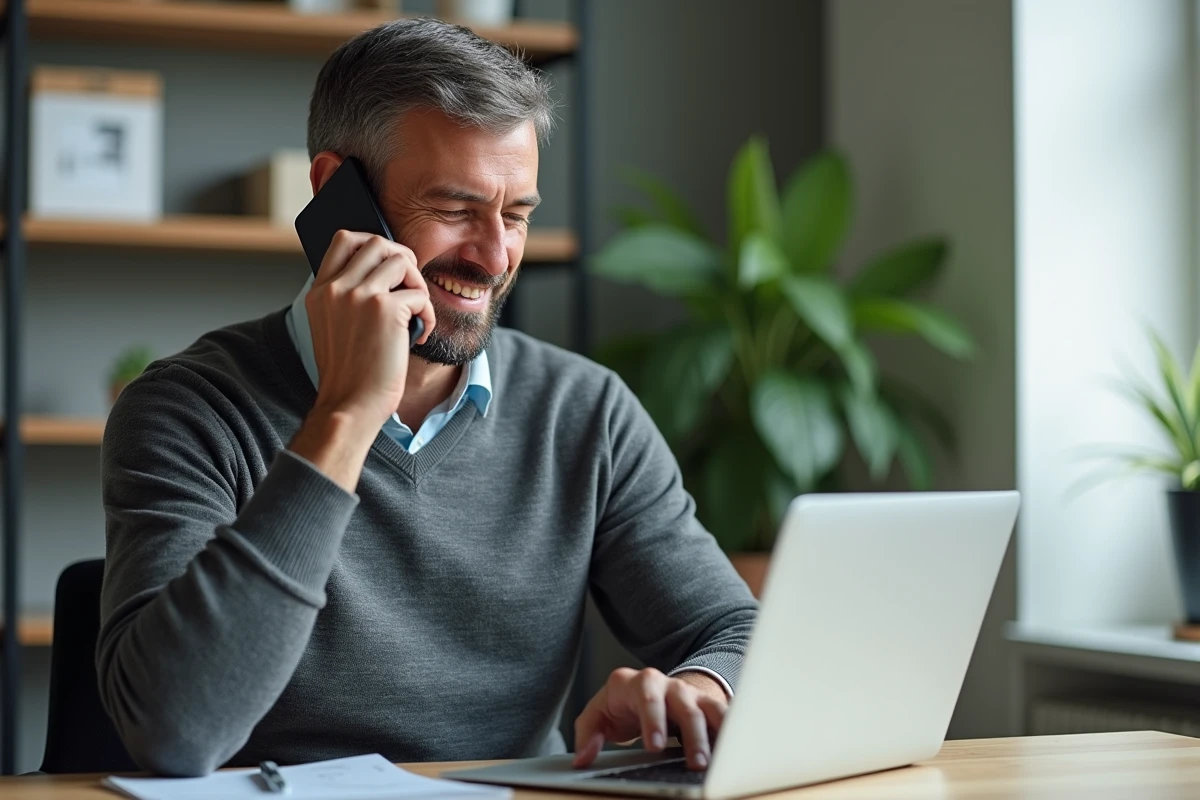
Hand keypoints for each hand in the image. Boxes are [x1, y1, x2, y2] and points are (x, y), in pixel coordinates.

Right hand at [305, 230, 434, 426]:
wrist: (350, 405)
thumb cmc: (349, 374)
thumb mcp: (332, 327)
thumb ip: (346, 298)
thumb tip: (382, 275)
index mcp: (320, 291)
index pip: (343, 240)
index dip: (373, 245)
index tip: (388, 267)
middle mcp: (336, 287)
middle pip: (377, 242)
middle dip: (402, 258)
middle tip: (411, 285)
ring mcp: (359, 295)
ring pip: (401, 260)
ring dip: (418, 283)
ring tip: (417, 311)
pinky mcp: (385, 309)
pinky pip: (420, 294)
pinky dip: (428, 314)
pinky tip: (421, 334)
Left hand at [573, 668, 727, 771]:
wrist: (646, 689)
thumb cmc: (621, 706)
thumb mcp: (598, 715)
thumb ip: (587, 734)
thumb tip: (583, 759)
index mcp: (635, 683)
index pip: (647, 698)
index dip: (653, 721)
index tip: (655, 747)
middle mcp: (665, 684)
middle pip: (683, 705)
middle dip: (691, 735)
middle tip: (694, 762)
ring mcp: (687, 692)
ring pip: (707, 709)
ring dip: (714, 735)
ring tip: (716, 762)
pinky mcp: (705, 703)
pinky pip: (723, 713)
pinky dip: (731, 729)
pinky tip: (736, 748)